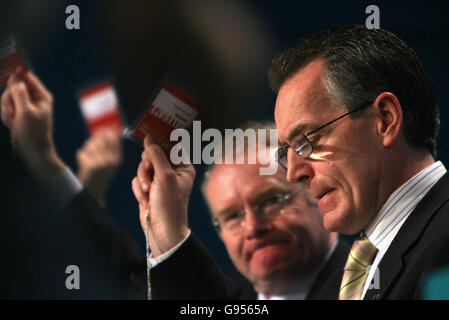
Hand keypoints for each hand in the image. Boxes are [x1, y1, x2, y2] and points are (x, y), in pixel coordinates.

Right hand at [1, 71, 65, 181]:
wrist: (33, 152)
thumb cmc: (34, 134)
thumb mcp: (25, 113)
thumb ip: (20, 94)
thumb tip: (16, 77)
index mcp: (42, 96)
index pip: (27, 76)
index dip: (15, 75)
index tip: (4, 73)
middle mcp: (35, 98)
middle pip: (13, 87)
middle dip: (9, 100)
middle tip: (12, 112)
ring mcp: (26, 106)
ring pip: (7, 98)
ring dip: (7, 110)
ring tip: (14, 121)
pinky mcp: (19, 113)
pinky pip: (6, 108)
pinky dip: (7, 116)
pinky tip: (12, 124)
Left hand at [76, 128, 122, 206]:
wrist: (92, 192)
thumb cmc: (98, 174)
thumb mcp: (109, 161)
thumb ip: (109, 146)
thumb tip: (107, 129)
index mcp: (118, 159)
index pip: (113, 137)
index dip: (105, 132)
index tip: (100, 132)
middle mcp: (112, 161)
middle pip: (100, 138)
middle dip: (93, 141)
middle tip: (90, 149)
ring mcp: (102, 163)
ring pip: (90, 145)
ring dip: (86, 150)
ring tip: (87, 158)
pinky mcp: (90, 166)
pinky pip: (82, 152)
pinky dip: (80, 157)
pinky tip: (83, 165)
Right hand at [131, 135, 194, 256]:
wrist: (162, 230)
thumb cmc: (170, 204)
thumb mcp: (165, 176)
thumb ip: (156, 155)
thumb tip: (149, 137)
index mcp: (183, 167)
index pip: (172, 146)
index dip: (161, 141)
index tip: (149, 134)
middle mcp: (172, 172)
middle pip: (153, 154)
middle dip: (147, 164)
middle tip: (149, 170)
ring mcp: (159, 181)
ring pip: (143, 167)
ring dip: (142, 179)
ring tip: (148, 191)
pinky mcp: (148, 189)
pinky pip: (137, 180)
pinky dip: (139, 189)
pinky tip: (145, 200)